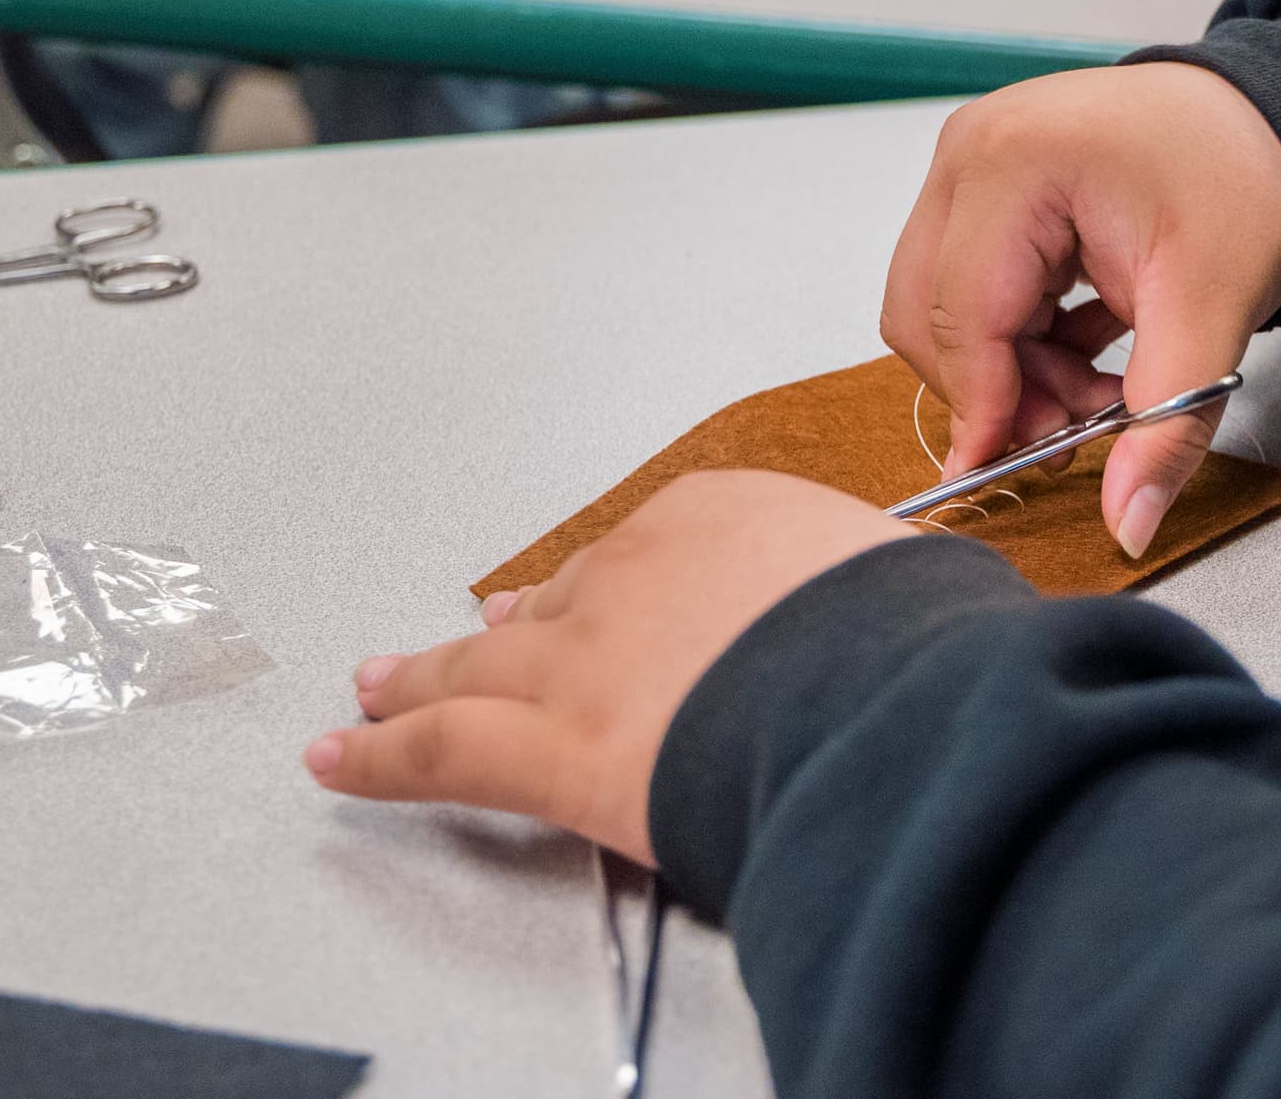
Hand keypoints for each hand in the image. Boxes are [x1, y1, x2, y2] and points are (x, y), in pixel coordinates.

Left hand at [304, 471, 914, 859]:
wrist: (880, 693)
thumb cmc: (915, 643)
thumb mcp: (921, 588)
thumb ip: (896, 599)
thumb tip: (940, 619)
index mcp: (730, 520)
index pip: (659, 555)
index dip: (622, 592)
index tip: (611, 603)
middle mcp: (640, 573)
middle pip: (556, 606)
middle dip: (506, 630)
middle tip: (471, 638)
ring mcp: (584, 655)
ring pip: (476, 670)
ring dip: (418, 681)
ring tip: (377, 688)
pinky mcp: (550, 746)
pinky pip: (440, 751)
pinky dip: (378, 758)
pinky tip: (340, 761)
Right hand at [883, 65, 1280, 557]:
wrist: (1268, 120)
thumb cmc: (1243, 175)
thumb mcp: (1216, 307)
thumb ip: (1167, 420)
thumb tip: (1128, 521)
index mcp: (1015, 161)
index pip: (961, 314)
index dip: (983, 406)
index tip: (1008, 473)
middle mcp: (972, 152)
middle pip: (929, 314)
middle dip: (999, 390)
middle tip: (1077, 430)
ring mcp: (971, 165)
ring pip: (943, 309)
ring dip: (1014, 370)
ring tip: (1099, 388)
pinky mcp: (985, 187)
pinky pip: (970, 288)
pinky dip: (1021, 339)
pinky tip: (1089, 350)